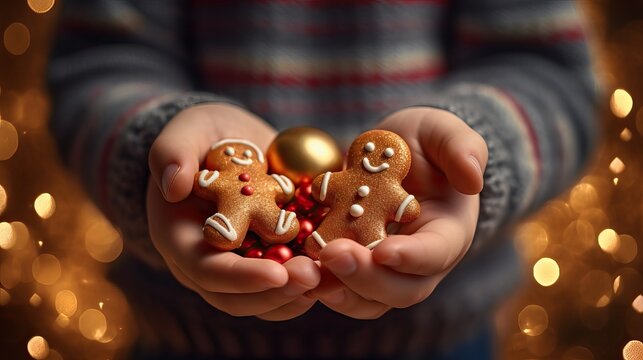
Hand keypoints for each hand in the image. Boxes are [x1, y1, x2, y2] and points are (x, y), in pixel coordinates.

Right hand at [146, 103, 319, 319]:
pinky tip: (342, 271)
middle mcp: (210, 260)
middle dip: (278, 294)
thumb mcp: (186, 131)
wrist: (231, 143)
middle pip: (239, 298)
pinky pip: (290, 283)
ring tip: (336, 279)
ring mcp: (241, 264)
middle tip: (315, 278)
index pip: (206, 270)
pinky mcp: (270, 258)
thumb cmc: (203, 135)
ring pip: (268, 300)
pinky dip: (315, 282)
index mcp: (181, 238)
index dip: (241, 278)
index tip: (278, 273)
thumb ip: (172, 152)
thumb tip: (173, 185)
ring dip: (301, 294)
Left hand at [310, 107, 487, 318]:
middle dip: (367, 277)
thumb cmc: (423, 143)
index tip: (384, 250)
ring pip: (369, 301)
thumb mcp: (442, 131)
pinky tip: (296, 269)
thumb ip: (462, 147)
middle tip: (332, 254)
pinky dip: (320, 285)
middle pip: (401, 290)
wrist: (394, 156)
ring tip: (308, 271)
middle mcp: (421, 262)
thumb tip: (474, 178)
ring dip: (339, 290)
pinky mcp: (358, 269)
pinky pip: (341, 291)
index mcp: (448, 231)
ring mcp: (388, 271)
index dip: (413, 257)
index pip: (437, 254)